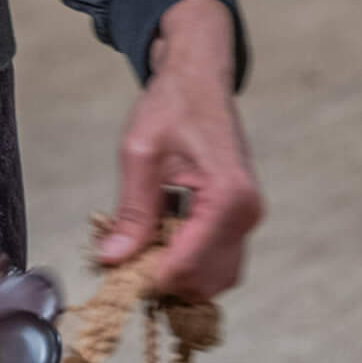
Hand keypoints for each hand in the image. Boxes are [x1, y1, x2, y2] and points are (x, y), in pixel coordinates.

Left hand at [96, 0, 261, 298]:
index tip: (116, 272)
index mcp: (227, 197)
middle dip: (163, 279)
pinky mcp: (240, 219)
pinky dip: (187, 261)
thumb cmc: (172, 107)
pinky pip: (217, 260)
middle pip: (204, 281)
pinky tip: (159, 238)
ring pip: (214, 278)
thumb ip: (131, 211)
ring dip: (176, 274)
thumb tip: (113, 260)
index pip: (186, 265)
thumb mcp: (140, 155)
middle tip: (125, 260)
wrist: (199, 81)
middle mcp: (246, 214)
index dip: (148, 277)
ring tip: (142, 247)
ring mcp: (248, 219)